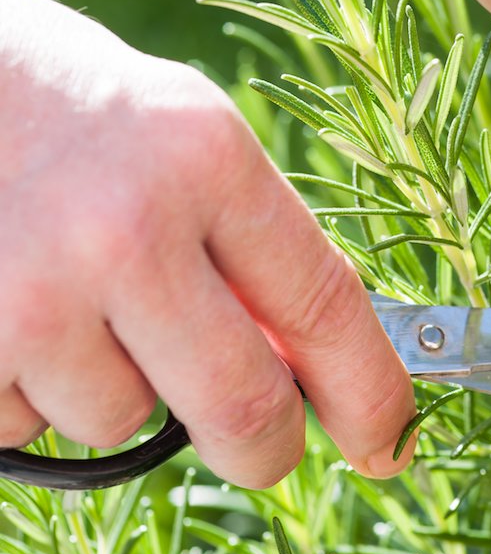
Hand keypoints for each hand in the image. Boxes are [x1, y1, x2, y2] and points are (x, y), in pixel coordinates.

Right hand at [0, 0, 414, 485]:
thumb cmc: (67, 103)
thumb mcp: (180, 137)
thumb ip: (244, 241)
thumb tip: (305, 357)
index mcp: (208, 158)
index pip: (324, 304)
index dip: (370, 391)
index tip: (389, 442)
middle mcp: (128, 229)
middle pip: (244, 404)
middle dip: (267, 449)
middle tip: (266, 449)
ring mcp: (34, 294)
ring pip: (121, 420)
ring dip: (117, 388)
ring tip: (73, 298)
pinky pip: (26, 422)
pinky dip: (31, 389)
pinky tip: (12, 308)